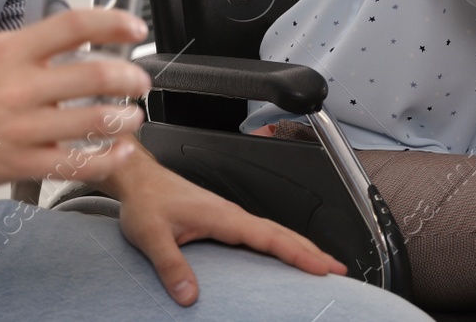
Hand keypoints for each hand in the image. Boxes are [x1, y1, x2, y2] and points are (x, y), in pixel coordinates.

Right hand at [0, 7, 152, 187]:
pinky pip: (74, 163)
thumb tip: (76, 35)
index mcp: (12, 52)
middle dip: (130, 78)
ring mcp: (21, 128)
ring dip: (125, 118)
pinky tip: (118, 150)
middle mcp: (19, 87)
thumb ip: (32, 45)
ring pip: (91, 122)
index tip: (136, 28)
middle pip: (94, 76)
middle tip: (141, 82)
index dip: (113, 23)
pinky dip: (106, 158)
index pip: (73, 25)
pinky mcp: (19, 164)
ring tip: (133, 116)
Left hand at [109, 149, 347, 305]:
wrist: (138, 179)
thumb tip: (189, 296)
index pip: (269, 237)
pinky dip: (281, 243)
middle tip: (338, 269)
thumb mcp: (152, 236)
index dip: (298, 253)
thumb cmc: (146, 202)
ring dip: (300, 246)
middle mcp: (231, 213)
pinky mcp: (223, 219)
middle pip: (281, 233)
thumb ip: (171, 266)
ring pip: (274, 231)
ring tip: (321, 263)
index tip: (322, 266)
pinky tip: (285, 254)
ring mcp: (230, 215)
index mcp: (223, 215)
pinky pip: (261, 232)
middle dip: (312, 251)